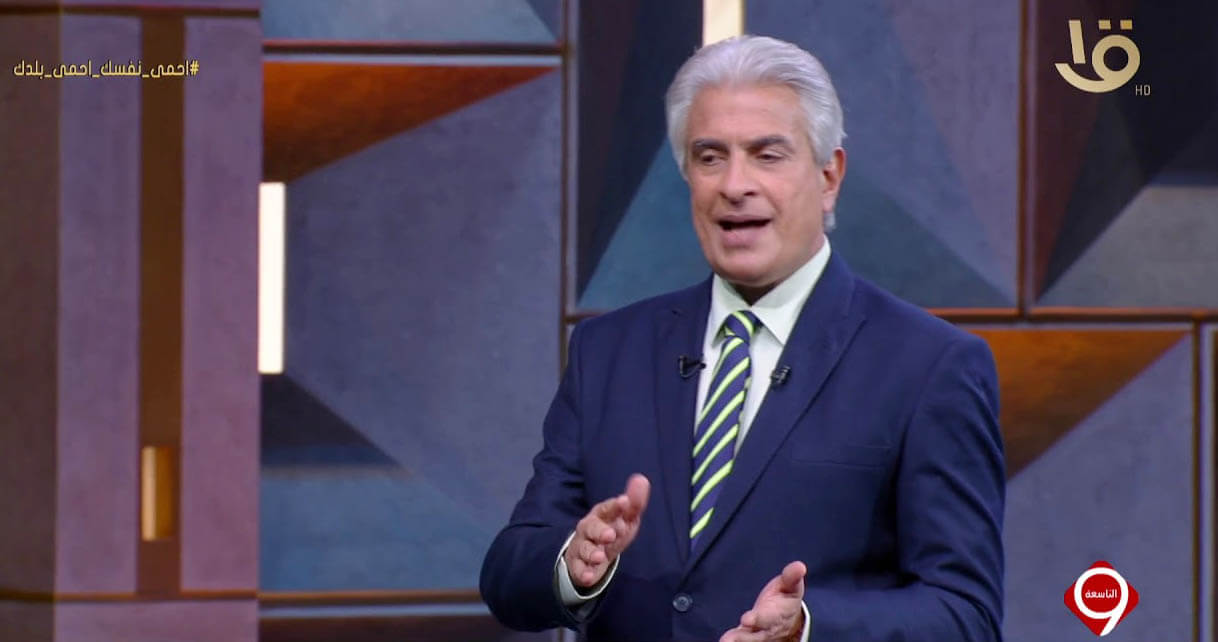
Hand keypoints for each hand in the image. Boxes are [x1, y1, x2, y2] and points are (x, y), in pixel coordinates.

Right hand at [564, 474, 649, 588]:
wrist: (590, 556)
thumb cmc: (610, 531)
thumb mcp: (625, 518)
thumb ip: (634, 502)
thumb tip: (642, 480)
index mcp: (602, 515)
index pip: (607, 508)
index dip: (615, 505)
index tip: (624, 501)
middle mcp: (589, 529)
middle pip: (591, 527)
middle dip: (600, 530)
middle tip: (611, 534)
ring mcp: (582, 547)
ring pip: (584, 549)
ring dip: (591, 552)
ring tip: (599, 557)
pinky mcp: (578, 565)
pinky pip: (578, 569)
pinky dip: (583, 573)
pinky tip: (589, 576)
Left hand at [720, 561, 806, 641]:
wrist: (791, 623)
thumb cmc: (786, 600)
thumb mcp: (791, 587)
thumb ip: (792, 577)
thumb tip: (800, 565)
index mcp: (776, 616)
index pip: (767, 618)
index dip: (757, 619)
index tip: (745, 619)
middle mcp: (765, 630)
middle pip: (754, 635)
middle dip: (742, 637)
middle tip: (727, 639)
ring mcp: (756, 636)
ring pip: (745, 640)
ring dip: (734, 640)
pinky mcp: (746, 638)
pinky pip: (739, 640)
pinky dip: (731, 641)